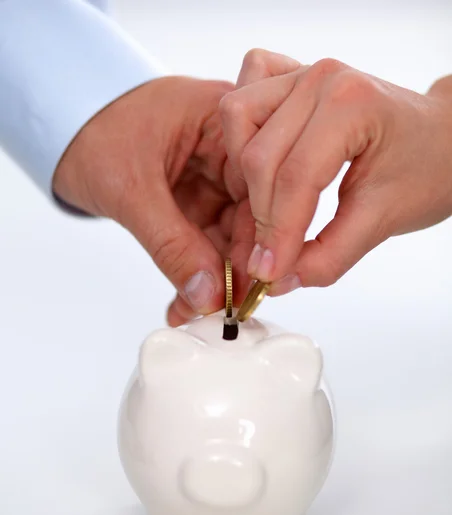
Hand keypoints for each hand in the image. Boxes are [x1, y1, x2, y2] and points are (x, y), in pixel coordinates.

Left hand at [53, 77, 254, 324]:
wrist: (63, 127)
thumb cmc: (93, 131)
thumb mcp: (132, 189)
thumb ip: (172, 244)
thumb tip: (208, 293)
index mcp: (225, 122)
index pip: (260, 186)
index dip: (262, 238)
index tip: (251, 283)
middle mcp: (228, 149)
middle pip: (252, 216)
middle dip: (237, 268)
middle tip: (225, 308)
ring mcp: (213, 178)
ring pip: (230, 237)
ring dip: (215, 279)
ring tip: (199, 313)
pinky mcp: (197, 201)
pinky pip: (206, 243)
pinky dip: (196, 273)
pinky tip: (185, 302)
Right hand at [220, 50, 451, 293]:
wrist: (443, 141)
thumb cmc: (427, 170)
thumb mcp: (382, 222)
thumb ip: (328, 257)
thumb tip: (277, 280)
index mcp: (352, 105)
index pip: (295, 178)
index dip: (277, 234)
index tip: (267, 273)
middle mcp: (321, 78)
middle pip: (258, 157)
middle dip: (259, 216)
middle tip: (267, 255)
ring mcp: (303, 72)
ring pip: (238, 121)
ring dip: (243, 174)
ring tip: (266, 209)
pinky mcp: (291, 77)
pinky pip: (243, 99)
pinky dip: (239, 132)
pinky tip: (259, 162)